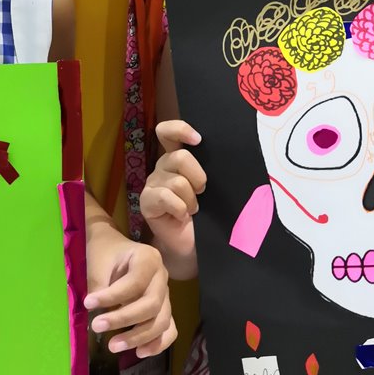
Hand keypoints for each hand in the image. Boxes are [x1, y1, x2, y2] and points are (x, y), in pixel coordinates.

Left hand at [85, 230, 175, 356]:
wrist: (111, 249)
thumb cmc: (103, 254)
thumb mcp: (97, 265)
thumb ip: (99, 289)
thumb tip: (95, 316)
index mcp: (149, 259)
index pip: (135, 283)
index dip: (112, 297)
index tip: (88, 304)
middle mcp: (162, 277)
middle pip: (151, 305)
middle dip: (124, 319)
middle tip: (97, 326)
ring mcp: (165, 294)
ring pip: (161, 321)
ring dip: (138, 336)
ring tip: (112, 346)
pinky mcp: (163, 310)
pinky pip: (169, 330)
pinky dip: (158, 343)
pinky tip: (139, 352)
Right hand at [139, 120, 205, 276]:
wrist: (196, 245)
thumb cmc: (208, 214)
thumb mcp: (214, 187)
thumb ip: (213, 167)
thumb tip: (226, 153)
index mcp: (178, 158)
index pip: (168, 132)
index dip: (180, 129)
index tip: (198, 140)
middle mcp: (163, 167)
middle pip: (180, 157)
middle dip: (198, 177)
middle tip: (203, 193)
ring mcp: (152, 184)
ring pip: (176, 181)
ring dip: (191, 199)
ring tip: (193, 210)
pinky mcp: (147, 202)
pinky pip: (164, 197)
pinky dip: (179, 208)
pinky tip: (182, 217)